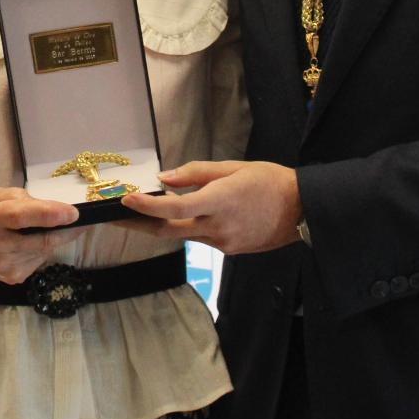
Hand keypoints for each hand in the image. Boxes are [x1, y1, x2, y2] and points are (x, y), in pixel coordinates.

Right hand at [0, 188, 78, 284]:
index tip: (73, 213)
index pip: (18, 217)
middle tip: (81, 221)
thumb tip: (49, 208)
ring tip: (55, 226)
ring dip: (56, 238)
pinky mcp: (14, 277)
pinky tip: (36, 241)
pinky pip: (39, 259)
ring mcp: (4, 266)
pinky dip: (44, 248)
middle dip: (66, 231)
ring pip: (44, 250)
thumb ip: (18, 198)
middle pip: (39, 240)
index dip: (48, 215)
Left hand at [119, 160, 299, 254]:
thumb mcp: (234, 168)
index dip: (147, 206)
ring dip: (163, 226)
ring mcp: (224, 243)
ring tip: (143, 213)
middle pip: (168, 231)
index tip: (125, 200)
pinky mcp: (230, 250)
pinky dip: (191, 226)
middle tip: (114, 218)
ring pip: (184, 235)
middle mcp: (218, 227)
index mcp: (219, 201)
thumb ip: (197, 173)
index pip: (174, 207)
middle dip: (138, 225)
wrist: (303, 210)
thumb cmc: (270, 181)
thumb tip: (165, 179)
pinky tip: (193, 216)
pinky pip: (202, 238)